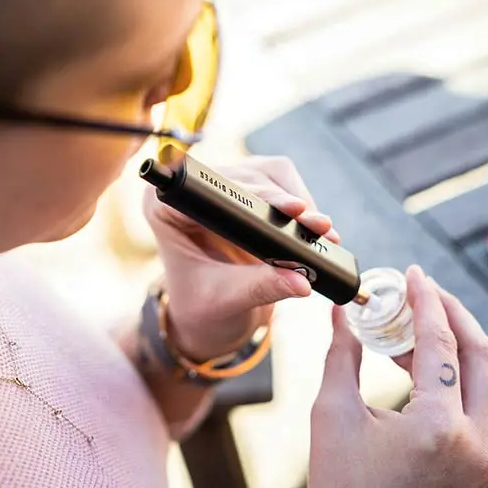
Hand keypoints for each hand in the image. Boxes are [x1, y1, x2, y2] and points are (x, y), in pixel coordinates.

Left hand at [143, 155, 338, 361]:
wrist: (206, 313)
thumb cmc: (201, 307)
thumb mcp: (225, 299)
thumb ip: (260, 288)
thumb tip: (303, 282)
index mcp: (168, 209)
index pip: (213, 191)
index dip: (253, 196)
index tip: (289, 208)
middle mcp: (193, 190)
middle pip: (247, 178)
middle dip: (284, 203)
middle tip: (317, 225)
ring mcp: (222, 186)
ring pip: (269, 174)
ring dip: (297, 201)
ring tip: (320, 230)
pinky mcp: (247, 191)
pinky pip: (281, 184)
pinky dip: (300, 206)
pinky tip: (311, 229)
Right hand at [308, 265, 487, 487]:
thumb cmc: (343, 482)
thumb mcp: (333, 413)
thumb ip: (341, 355)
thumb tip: (340, 315)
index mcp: (438, 428)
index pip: (440, 344)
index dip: (425, 301)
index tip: (414, 275)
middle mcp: (479, 444)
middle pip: (482, 356)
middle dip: (453, 313)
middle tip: (426, 290)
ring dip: (460, 342)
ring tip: (420, 324)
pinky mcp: (485, 464)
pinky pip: (485, 402)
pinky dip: (460, 373)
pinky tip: (425, 363)